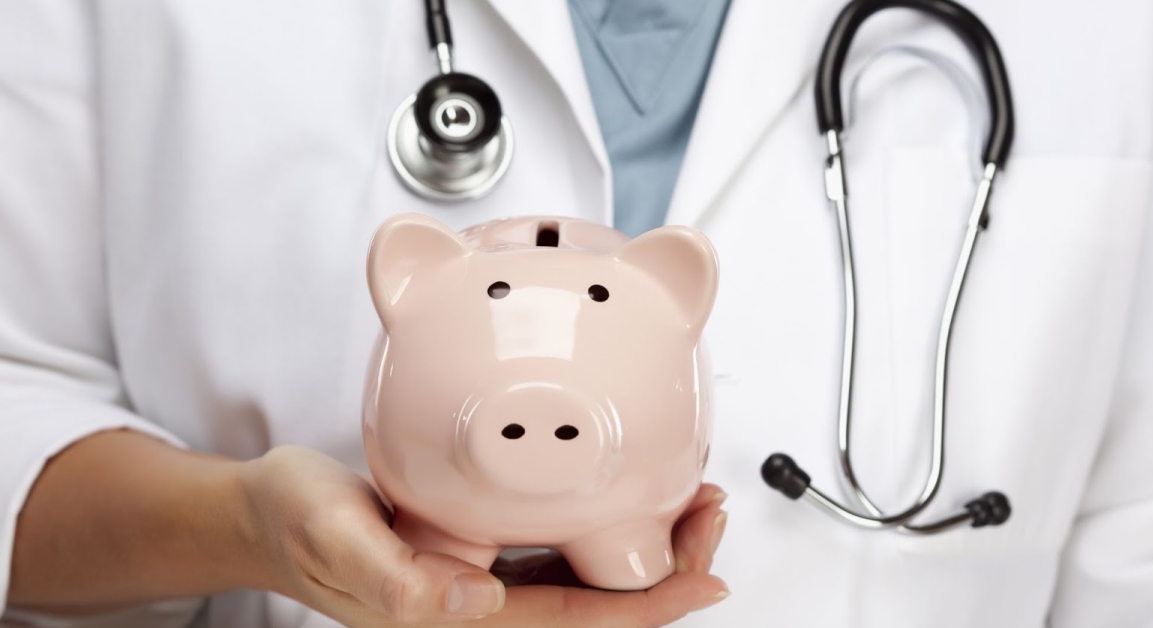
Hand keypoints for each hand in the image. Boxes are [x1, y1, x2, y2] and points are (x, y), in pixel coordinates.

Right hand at [236, 446, 728, 626]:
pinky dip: (610, 524)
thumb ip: (396, 578)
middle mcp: (484, 609)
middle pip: (600, 605)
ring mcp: (489, 584)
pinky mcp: (484, 551)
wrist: (269, 514)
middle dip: (669, 569)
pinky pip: (564, 549)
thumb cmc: (296, 524)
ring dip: (650, 546)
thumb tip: (475, 605)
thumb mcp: (334, 538)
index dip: (651, 606)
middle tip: (712, 512)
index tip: (707, 577)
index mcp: (458, 618)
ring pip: (591, 578)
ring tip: (693, 500)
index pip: (577, 624)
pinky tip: (632, 493)